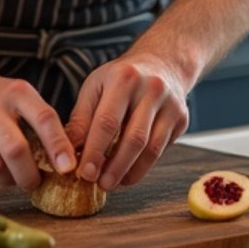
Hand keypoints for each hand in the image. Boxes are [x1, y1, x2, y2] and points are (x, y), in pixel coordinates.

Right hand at [0, 72, 76, 189]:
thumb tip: (65, 163)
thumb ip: (43, 124)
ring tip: (15, 174)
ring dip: (10, 179)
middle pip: (16, 150)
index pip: (43, 118)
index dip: (59, 145)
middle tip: (36, 182)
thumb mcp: (22, 97)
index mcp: (17, 92)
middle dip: (30, 175)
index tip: (68, 168)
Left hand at [65, 55, 189, 190]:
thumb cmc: (121, 77)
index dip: (95, 151)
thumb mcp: (95, 87)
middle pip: (133, 138)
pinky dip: (144, 167)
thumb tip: (67, 151)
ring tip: (113, 183)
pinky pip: (162, 150)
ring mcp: (170, 104)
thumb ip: (81, 119)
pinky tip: (128, 174)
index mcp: (124, 78)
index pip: (108, 121)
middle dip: (115, 167)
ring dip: (131, 171)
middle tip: (100, 185)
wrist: (162, 62)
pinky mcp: (182, 119)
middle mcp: (151, 89)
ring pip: (152, 148)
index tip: (84, 173)